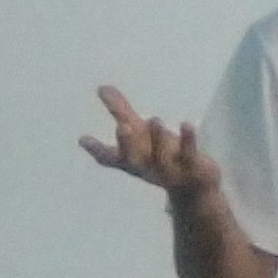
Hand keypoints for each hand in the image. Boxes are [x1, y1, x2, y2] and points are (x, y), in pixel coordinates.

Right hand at [81, 85, 223, 204]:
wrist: (193, 190)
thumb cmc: (160, 157)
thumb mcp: (139, 133)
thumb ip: (120, 111)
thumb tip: (101, 87)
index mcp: (131, 160)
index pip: (110, 158)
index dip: (97, 150)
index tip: (84, 139)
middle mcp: (147, 167)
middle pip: (133, 160)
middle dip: (127, 144)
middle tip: (122, 127)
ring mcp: (169, 171)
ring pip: (161, 157)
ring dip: (158, 139)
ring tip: (155, 119)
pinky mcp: (192, 168)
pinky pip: (190, 154)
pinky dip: (188, 140)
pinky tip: (186, 124)